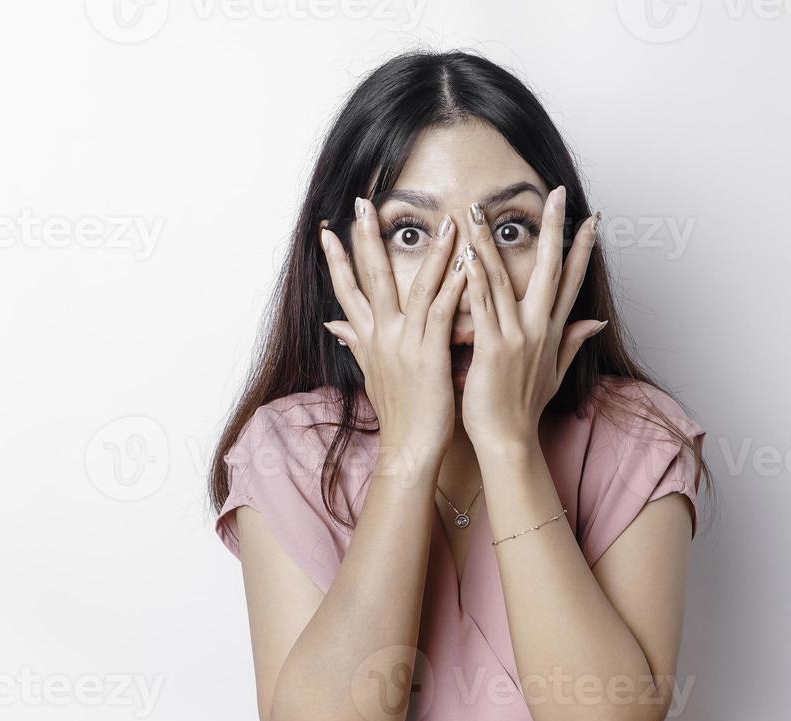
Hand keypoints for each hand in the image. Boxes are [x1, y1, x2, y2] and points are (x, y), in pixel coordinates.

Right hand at [318, 197, 467, 458]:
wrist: (408, 448)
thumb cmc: (398, 413)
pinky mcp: (428, 355)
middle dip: (366, 238)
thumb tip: (332, 324)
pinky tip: (463, 265)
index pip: (346, 289)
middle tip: (363, 202)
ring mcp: (404, 342)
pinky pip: (441, 313)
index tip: (327, 230)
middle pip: (371, 277)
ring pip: (414, 287)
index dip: (336, 259)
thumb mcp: (371, 373)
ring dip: (431, 252)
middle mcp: (381, 334)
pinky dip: (452, 287)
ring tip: (445, 222)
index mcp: (368, 337)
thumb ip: (355, 342)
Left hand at [457, 185, 607, 451]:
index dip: (582, 249)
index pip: (572, 281)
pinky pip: (483, 305)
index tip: (591, 218)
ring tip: (480, 209)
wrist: (509, 440)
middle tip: (556, 194)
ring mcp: (517, 336)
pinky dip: (476, 278)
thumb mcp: (555, 374)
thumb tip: (595, 325)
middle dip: (553, 229)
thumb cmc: (525, 409)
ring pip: (506, 278)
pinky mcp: (493, 348)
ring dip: (492, 241)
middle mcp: (538, 328)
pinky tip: (468, 253)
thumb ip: (573, 343)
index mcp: (553, 332)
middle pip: (550, 268)